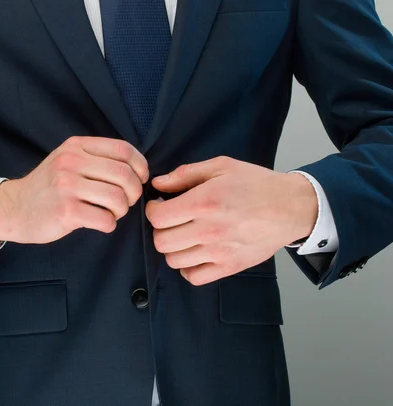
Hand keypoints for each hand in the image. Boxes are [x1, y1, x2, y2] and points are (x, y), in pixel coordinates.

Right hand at [0, 136, 148, 243]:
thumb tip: (136, 169)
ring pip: (118, 198)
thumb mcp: (67, 160)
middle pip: (125, 175)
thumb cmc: (48, 187)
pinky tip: (100, 223)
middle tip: (126, 202)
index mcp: (76, 146)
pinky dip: (109, 224)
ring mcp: (67, 186)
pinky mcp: (66, 211)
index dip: (141, 166)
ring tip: (111, 213)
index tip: (140, 179)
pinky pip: (105, 219)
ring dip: (122, 210)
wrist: (14, 208)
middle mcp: (71, 162)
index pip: (123, 150)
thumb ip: (96, 158)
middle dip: (134, 192)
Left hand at [145, 156, 317, 285]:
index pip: (158, 218)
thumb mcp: (221, 166)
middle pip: (162, 241)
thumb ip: (185, 174)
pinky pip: (194, 277)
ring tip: (184, 235)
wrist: (292, 207)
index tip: (160, 205)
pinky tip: (195, 253)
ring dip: (173, 248)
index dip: (152, 210)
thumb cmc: (256, 184)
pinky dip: (188, 268)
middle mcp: (209, 229)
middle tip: (172, 221)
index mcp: (204, 202)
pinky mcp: (229, 266)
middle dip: (161, 229)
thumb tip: (157, 184)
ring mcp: (219, 251)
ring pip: (173, 260)